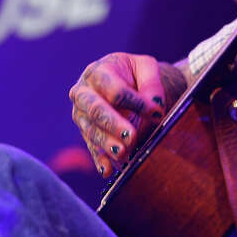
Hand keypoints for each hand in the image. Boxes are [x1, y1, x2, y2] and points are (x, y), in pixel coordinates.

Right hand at [68, 53, 184, 176]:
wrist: (125, 80)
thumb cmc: (135, 73)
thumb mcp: (146, 67)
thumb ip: (152, 83)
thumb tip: (155, 107)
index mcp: (97, 72)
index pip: (115, 89)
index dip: (136, 102)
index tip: (156, 112)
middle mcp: (83, 92)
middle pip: (95, 109)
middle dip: (113, 124)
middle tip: (131, 136)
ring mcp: (80, 113)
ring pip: (91, 130)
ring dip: (107, 143)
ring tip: (123, 153)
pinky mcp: (85, 130)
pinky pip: (90, 146)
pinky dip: (99, 158)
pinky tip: (108, 170)